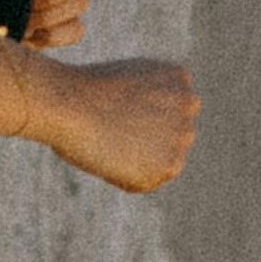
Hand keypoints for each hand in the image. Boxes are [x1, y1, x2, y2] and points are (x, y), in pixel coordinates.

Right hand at [28, 55, 199, 192]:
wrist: (71, 104)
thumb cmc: (80, 92)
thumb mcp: (118, 84)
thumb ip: (141, 101)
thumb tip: (142, 130)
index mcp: (178, 78)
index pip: (165, 114)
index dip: (132, 119)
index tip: (111, 111)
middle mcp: (189, 104)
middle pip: (167, 140)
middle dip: (139, 143)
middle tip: (108, 131)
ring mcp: (182, 135)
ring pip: (157, 163)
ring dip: (131, 161)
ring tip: (107, 142)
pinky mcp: (171, 164)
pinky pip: (144, 183)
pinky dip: (123, 179)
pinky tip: (108, 157)